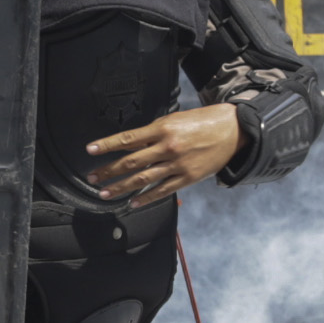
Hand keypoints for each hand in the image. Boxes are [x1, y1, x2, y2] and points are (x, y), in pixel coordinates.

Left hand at [84, 104, 241, 209]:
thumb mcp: (174, 119)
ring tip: (106, 193)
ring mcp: (178, 165)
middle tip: (93, 178)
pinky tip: (133, 203)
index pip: (127, 139)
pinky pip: (162, 190)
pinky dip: (146, 198)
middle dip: (108, 171)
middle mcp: (168, 147)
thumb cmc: (202, 121)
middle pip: (131, 162)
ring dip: (121, 188)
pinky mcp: (188, 178)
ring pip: (143, 179)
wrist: (232, 130)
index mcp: (163, 128)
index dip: (106, 145)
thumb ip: (153, 132)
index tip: (90, 150)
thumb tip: (131, 143)